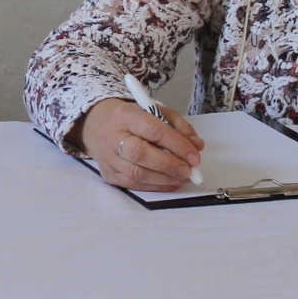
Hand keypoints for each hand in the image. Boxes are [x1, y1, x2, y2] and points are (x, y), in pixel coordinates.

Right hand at [75, 96, 204, 191]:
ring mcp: (107, 157)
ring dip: (165, 179)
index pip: (153, 130)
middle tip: (188, 170)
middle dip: (169, 164)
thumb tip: (197, 145)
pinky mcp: (108, 174)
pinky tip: (170, 182)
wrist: (100, 126)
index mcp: (125, 115)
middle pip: (140, 153)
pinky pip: (133, 185)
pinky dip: (156, 186)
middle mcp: (112, 136)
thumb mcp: (156, 112)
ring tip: (183, 177)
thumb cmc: (134, 119)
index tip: (194, 156)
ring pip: (137, 173)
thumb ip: (179, 126)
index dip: (177, 145)